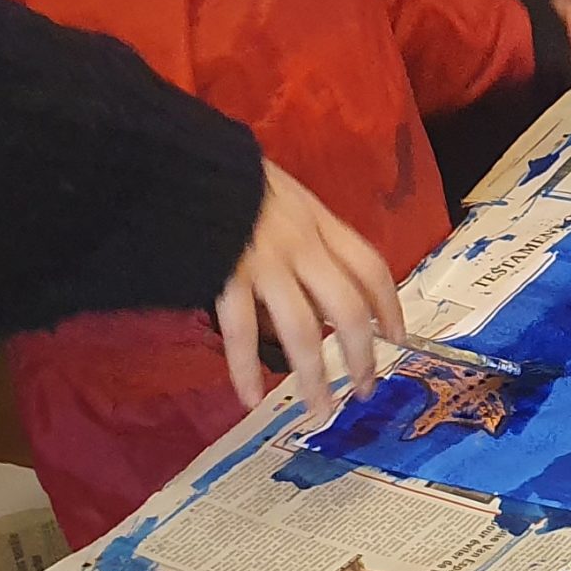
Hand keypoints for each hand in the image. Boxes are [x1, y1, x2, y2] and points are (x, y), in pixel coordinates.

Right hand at [215, 162, 404, 420]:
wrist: (173, 159)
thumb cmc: (224, 174)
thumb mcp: (280, 192)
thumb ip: (301, 232)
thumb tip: (313, 279)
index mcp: (319, 221)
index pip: (370, 268)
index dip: (389, 306)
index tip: (397, 338)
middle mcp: (302, 244)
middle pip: (347, 309)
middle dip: (360, 355)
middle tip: (365, 389)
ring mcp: (264, 262)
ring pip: (303, 331)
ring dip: (313, 378)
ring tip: (319, 411)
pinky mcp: (224, 276)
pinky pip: (242, 333)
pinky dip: (245, 369)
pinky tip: (249, 397)